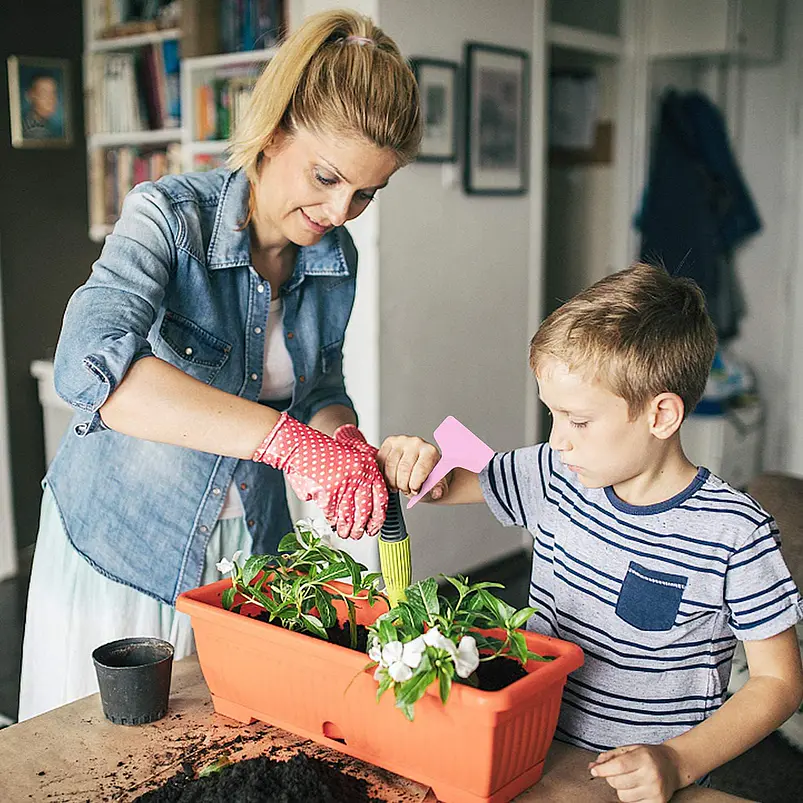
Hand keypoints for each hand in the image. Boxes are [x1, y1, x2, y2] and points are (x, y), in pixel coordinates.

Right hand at [253, 413, 387, 538]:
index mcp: (368, 466)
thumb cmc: (324, 453)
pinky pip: (332, 513)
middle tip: (359, 534)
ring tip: (345, 533)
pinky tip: (332, 522)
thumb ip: (362, 478)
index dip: (379, 516)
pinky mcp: (328, 492)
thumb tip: (369, 507)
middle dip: (362, 527)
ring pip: (349, 516)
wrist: (301, 445)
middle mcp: (359, 475)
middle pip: (366, 511)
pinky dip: (332, 520)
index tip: (375, 525)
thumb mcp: (351, 459)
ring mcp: (344, 484)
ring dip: (347, 529)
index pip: (381, 497)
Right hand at [376, 435, 449, 500]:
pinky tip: (389, 478)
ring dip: (392, 481)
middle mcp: (416, 442)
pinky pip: (380, 460)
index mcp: (430, 451)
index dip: (415, 484)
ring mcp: (401, 441)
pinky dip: (383, 473)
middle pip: (403, 468)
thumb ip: (438, 489)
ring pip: (390, 465)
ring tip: (398, 486)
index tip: (415, 490)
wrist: (421, 465)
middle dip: (403, 485)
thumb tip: (436, 492)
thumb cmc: (428, 475)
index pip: (421, 469)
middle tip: (406, 490)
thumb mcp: (436, 485)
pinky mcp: (389, 442)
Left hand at [589, 744, 681, 802]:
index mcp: (644, 758)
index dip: (603, 769)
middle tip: (617, 772)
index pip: (618, 766)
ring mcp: (656, 791)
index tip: (594, 770)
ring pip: (623, 796)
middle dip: (611, 778)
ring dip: (621, 789)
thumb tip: (592, 766)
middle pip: (618, 783)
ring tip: (629, 780)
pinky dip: (631, 797)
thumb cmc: (648, 756)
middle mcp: (651, 775)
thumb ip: (610, 756)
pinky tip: (637, 788)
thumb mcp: (630, 749)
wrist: (673, 766)